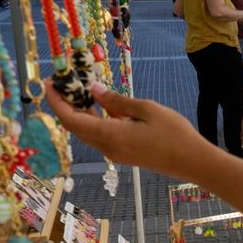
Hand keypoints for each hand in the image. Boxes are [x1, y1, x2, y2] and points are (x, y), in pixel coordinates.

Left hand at [46, 82, 219, 179]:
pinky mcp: (122, 153)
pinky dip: (92, 118)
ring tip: (79, 88)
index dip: (57, 101)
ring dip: (78, 111)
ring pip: (86, 131)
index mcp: (109, 136)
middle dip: (64, 104)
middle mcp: (106, 147)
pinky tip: (98, 104)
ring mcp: (114, 152)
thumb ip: (117, 101)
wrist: (192, 161)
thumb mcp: (146, 109)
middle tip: (63, 81)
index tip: (50, 82)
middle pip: (75, 126)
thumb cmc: (174, 133)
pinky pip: (98, 134)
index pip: (71, 119)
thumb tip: (94, 90)